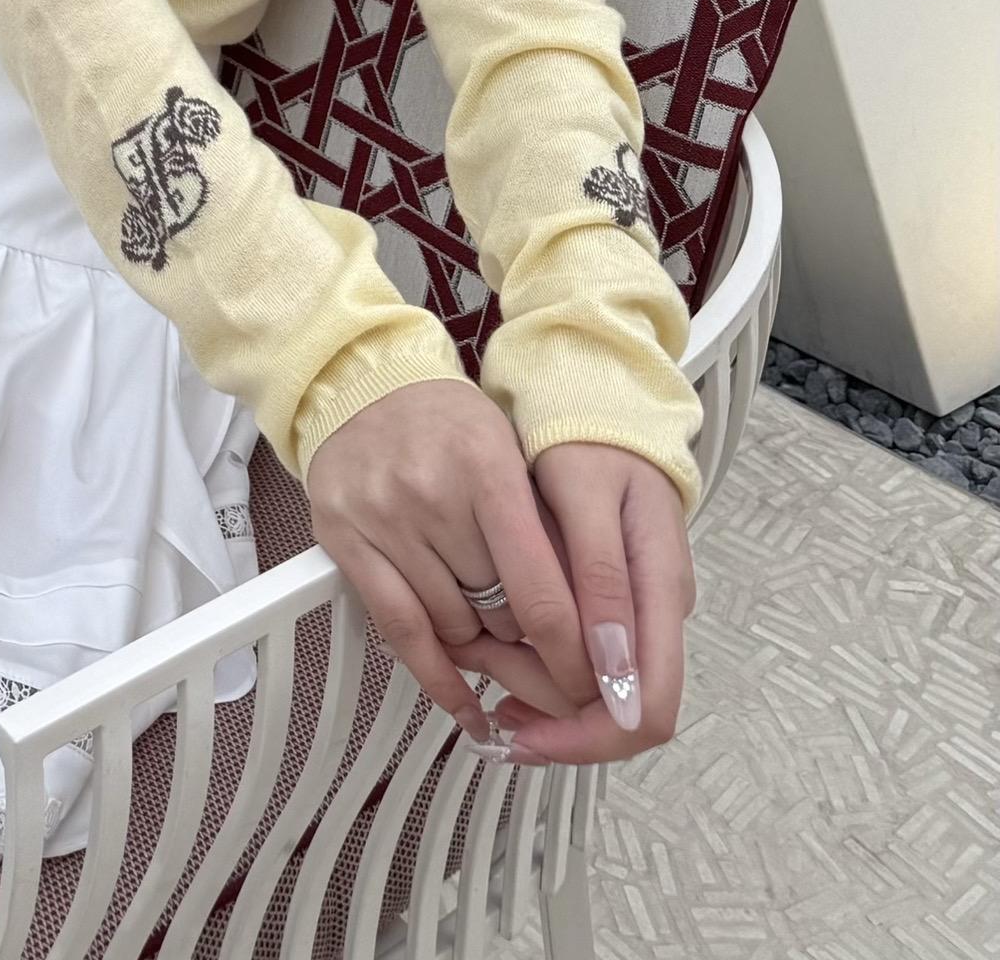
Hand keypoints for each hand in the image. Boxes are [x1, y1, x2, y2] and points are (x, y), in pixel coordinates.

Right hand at [302, 382, 621, 749]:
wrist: (359, 381)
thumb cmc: (448, 422)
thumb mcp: (512, 451)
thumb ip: (547, 529)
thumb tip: (594, 628)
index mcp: (486, 467)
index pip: (539, 588)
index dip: (573, 653)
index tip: (598, 685)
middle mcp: (432, 495)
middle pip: (500, 613)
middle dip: (531, 640)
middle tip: (549, 651)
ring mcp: (383, 520)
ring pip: (453, 627)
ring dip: (482, 642)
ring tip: (493, 627)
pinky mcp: (344, 541)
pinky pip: (399, 631)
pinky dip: (437, 676)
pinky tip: (465, 705)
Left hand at [469, 440, 695, 766]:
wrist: (593, 399)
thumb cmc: (586, 437)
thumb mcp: (586, 495)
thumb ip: (601, 580)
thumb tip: (614, 676)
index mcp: (661, 593)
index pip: (648, 709)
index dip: (587, 738)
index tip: (518, 732)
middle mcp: (656, 615)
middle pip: (618, 714)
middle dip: (550, 718)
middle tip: (485, 695)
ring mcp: (636, 611)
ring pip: (594, 693)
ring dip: (536, 694)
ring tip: (477, 663)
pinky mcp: (609, 603)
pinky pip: (581, 660)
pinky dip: (536, 668)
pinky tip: (494, 653)